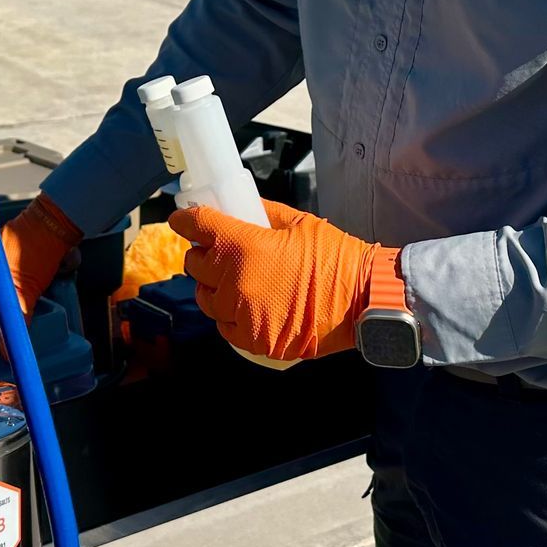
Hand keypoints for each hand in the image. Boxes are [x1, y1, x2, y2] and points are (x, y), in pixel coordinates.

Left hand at [168, 199, 399, 360]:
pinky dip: (230, 315)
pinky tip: (247, 305)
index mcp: (242, 246)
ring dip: (213, 287)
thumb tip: (238, 206)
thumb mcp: (298, 222)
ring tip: (235, 281)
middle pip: (194, 264)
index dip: (186, 220)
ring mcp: (241, 314)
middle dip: (203, 255)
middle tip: (220, 251)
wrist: (362, 301)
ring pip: (205, 298)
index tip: (184, 220)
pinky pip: (224, 326)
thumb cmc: (335, 259)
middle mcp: (234, 281)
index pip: (195, 227)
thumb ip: (261, 212)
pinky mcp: (252, 340)